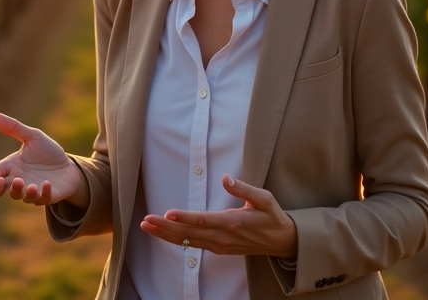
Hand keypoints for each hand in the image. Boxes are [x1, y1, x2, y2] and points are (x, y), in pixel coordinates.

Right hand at [0, 113, 86, 206]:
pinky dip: (43, 193)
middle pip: (2, 189)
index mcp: (12, 166)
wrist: (68, 168)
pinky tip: (46, 184)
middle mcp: (18, 181)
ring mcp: (31, 191)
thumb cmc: (48, 153)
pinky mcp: (46, 196)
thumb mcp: (33, 137)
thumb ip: (14, 128)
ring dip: (21, 191)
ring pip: (20, 196)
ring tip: (28, 184)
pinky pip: (42, 198)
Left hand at [139, 175, 297, 257]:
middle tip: (145, 221)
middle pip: (189, 234)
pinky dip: (176, 240)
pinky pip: (193, 245)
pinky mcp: (218, 249)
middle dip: (165, 227)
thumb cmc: (272, 217)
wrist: (281, 242)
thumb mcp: (264, 199)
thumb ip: (244, 189)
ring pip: (187, 241)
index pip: (203, 220)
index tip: (167, 213)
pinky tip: (163, 234)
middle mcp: (223, 238)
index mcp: (233, 223)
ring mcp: (219, 245)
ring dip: (165, 235)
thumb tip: (225, 178)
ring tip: (147, 226)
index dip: (184, 218)